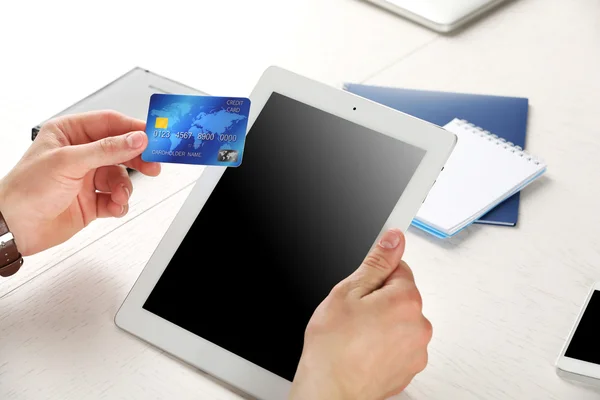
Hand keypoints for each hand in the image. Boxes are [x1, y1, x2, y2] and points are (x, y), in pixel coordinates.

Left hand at [0, 110, 160, 256]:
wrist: (15, 229)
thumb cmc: (26, 190)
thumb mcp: (68, 162)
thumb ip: (106, 150)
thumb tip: (136, 139)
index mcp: (69, 133)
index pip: (110, 123)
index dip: (133, 129)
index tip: (154, 136)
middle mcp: (80, 153)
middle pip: (121, 149)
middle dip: (137, 159)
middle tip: (153, 165)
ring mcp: (87, 177)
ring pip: (121, 176)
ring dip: (124, 187)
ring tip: (120, 195)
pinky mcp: (92, 200)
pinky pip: (116, 197)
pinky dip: (119, 203)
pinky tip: (113, 206)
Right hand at [289, 229, 431, 399]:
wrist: (330, 389)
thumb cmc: (333, 347)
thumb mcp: (348, 292)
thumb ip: (376, 262)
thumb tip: (394, 239)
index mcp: (406, 300)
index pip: (399, 269)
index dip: (374, 278)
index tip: (361, 291)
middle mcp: (419, 325)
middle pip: (401, 297)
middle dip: (380, 301)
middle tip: (355, 315)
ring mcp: (417, 350)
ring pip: (400, 321)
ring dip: (384, 324)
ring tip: (357, 336)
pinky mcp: (411, 368)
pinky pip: (401, 344)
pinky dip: (386, 345)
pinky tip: (364, 350)